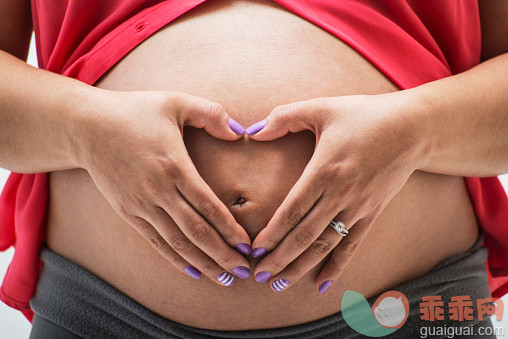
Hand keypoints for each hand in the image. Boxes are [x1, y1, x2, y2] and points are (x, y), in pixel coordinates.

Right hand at [74, 90, 251, 284]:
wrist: (86, 127)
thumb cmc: (133, 112)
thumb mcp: (175, 102)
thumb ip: (211, 114)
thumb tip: (239, 131)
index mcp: (174, 165)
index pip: (208, 205)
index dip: (230, 228)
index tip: (248, 245)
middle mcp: (158, 191)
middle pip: (196, 231)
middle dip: (223, 254)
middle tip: (245, 271)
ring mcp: (141, 205)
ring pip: (177, 243)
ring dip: (203, 263)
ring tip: (225, 278)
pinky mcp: (129, 212)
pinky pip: (156, 242)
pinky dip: (176, 259)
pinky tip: (193, 271)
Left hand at [247, 93, 426, 292]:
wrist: (413, 128)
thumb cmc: (365, 115)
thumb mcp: (322, 107)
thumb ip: (284, 117)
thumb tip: (253, 132)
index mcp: (324, 170)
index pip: (292, 210)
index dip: (272, 234)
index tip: (254, 250)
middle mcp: (341, 194)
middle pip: (305, 235)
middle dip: (279, 258)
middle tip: (257, 276)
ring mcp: (358, 207)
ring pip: (325, 246)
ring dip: (300, 267)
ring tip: (278, 285)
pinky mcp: (372, 213)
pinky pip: (352, 246)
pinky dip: (336, 267)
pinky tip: (321, 285)